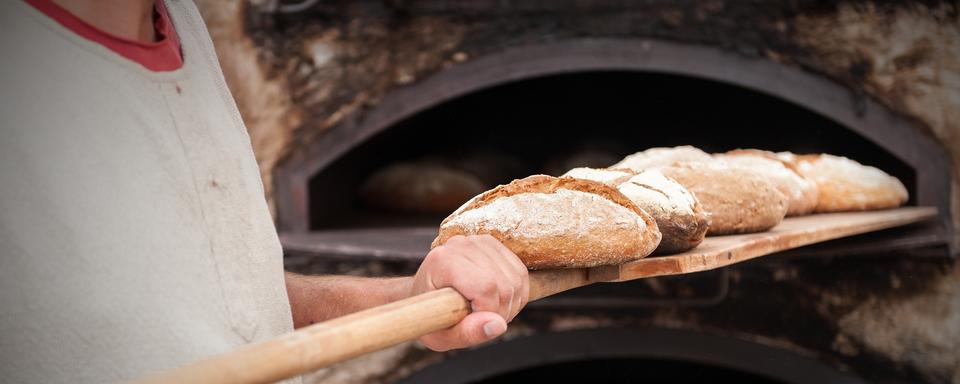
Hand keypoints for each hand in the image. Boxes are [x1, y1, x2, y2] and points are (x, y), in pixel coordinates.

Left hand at [410, 234, 528, 351]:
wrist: (426, 295)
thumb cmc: (429, 317)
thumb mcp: (441, 336)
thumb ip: (467, 333)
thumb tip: (499, 325)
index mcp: (443, 262)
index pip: (486, 286)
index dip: (490, 312)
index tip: (474, 323)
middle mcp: (462, 245)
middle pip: (505, 285)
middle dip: (501, 312)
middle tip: (481, 321)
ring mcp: (480, 242)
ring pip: (516, 280)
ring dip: (510, 305)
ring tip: (487, 312)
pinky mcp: (494, 245)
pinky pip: (520, 273)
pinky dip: (516, 294)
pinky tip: (497, 301)